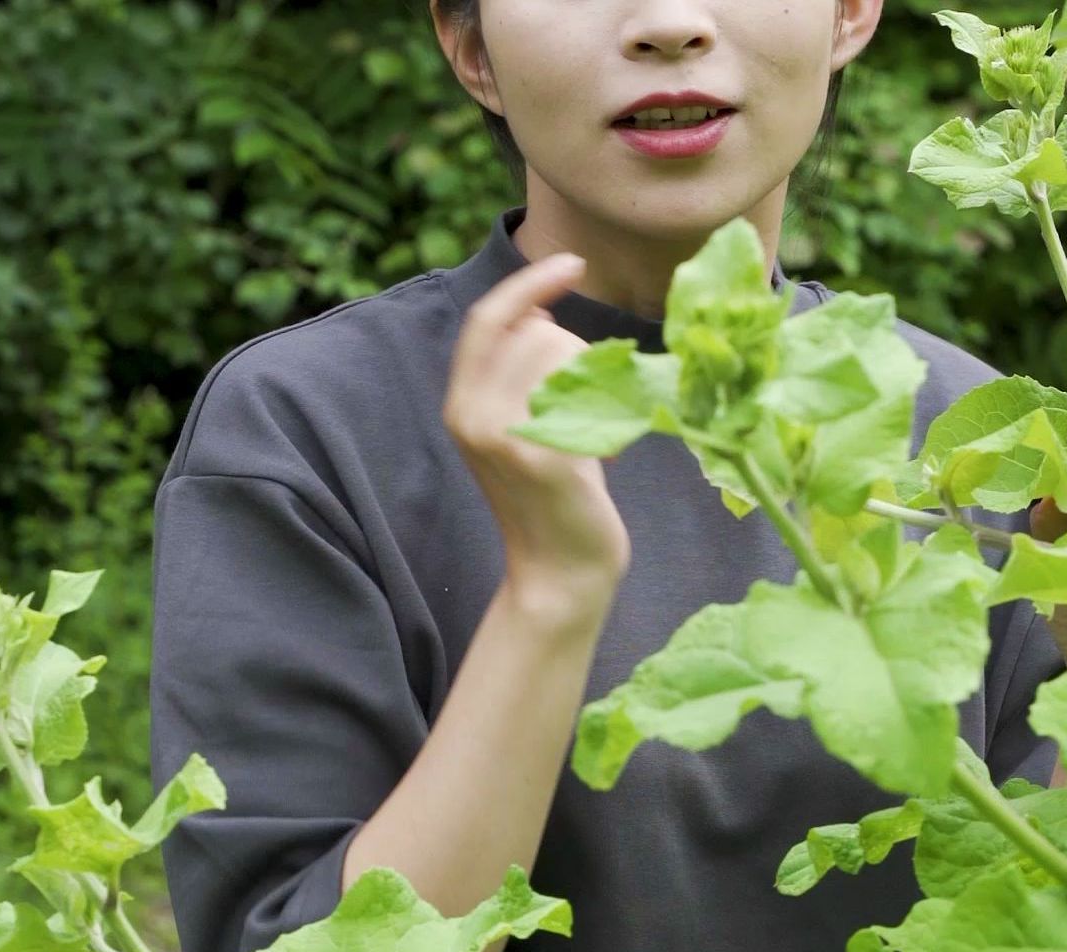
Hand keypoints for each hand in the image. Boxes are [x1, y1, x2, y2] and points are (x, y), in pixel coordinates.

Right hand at [443, 252, 631, 610]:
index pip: (488, 317)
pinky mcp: (538, 453)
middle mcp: (469, 413)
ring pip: (560, 352)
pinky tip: (604, 460)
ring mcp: (501, 433)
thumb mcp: (527, 428)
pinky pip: (579, 390)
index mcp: (461, 404)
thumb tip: (541, 312)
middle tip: (593, 407)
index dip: (528, 283)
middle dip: (579, 353)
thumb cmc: (558, 499)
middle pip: (535, 330)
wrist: (560, 574)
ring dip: (594, 383)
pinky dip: (604, 413)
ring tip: (592, 441)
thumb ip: (521, 375)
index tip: (572, 262)